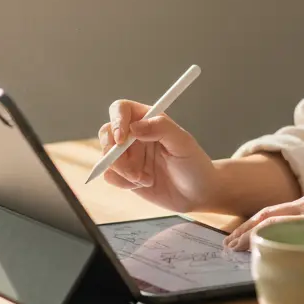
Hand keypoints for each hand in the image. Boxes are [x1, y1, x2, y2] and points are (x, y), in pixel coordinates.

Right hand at [97, 99, 217, 212]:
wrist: (197, 194)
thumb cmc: (194, 164)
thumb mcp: (183, 143)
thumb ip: (161, 128)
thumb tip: (134, 127)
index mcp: (148, 119)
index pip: (121, 109)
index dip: (116, 120)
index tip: (121, 139)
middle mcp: (134, 134)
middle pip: (106, 133)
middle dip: (114, 154)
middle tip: (134, 171)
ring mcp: (128, 154)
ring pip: (106, 157)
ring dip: (123, 171)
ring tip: (146, 179)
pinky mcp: (124, 174)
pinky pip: (110, 176)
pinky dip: (123, 183)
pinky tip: (144, 184)